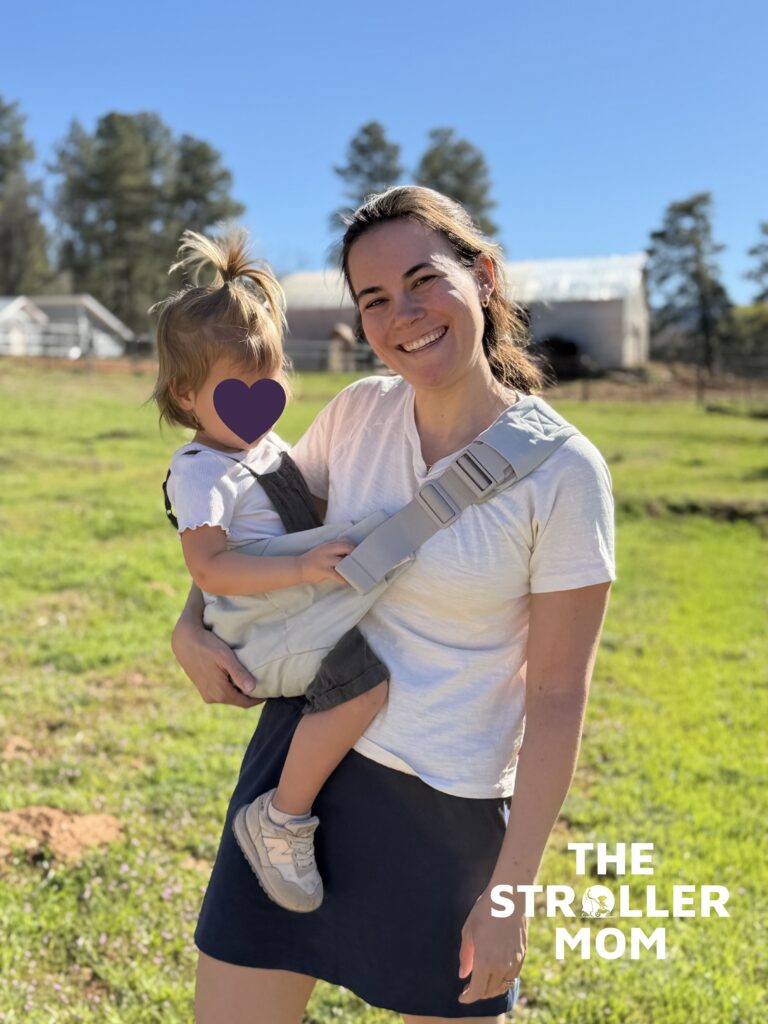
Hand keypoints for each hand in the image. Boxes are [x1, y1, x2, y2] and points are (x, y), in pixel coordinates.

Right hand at [171, 616, 263, 708]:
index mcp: (220, 693)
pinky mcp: (202, 687)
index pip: (246, 703)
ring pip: (229, 695)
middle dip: (250, 694)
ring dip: (239, 689)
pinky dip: (230, 686)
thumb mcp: (225, 657)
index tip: (269, 690)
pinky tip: (234, 674)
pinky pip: (220, 691)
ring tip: (250, 677)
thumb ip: (239, 673)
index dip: (259, 698)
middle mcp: (212, 697)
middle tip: (263, 683)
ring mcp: (206, 693)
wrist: (184, 640)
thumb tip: (252, 689)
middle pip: (238, 700)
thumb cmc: (207, 645)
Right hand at [298, 539, 354, 584]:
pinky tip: (347, 581)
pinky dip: (343, 579)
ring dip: (351, 567)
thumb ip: (333, 547)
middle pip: (347, 547)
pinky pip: (337, 575)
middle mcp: (328, 550)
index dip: (353, 545)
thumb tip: (348, 550)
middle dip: (356, 554)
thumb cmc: (312, 559)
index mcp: (328, 544)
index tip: (359, 552)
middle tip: (362, 561)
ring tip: (356, 572)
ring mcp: (326, 560)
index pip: (345, 540)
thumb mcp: (322, 549)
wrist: (298, 567)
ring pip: (343, 561)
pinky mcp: (323, 571)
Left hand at [458, 889, 526, 1004]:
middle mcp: (501, 965)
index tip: (461, 997)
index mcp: (485, 960)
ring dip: (490, 990)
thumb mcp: (468, 931)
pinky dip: (503, 982)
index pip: (476, 990)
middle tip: (468, 991)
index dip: (468, 997)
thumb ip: (465, 956)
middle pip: (489, 991)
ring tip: (481, 985)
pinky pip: (512, 978)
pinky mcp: (522, 956)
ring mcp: (514, 962)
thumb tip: (463, 975)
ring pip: (502, 987)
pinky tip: (495, 976)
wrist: (509, 897)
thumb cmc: (485, 911)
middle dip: (477, 994)